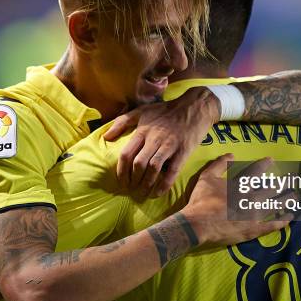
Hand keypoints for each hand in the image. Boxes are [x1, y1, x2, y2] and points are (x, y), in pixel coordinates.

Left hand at [104, 87, 219, 197]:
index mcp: (143, 131)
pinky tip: (158, 193)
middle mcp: (154, 139)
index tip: (121, 181)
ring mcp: (169, 146)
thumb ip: (122, 122)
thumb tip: (106, 137)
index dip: (121, 170)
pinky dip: (164, 184)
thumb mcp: (142, 111)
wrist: (194, 107)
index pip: (127, 153)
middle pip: (139, 163)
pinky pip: (172, 171)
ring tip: (142, 192)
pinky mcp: (183, 151)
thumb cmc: (166, 110)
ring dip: (146, 183)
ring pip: (153, 168)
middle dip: (133, 179)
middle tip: (131, 189)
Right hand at [181, 154, 293, 245]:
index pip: (255, 171)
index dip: (264, 164)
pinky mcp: (254, 229)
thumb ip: (219, 164)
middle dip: (283, 183)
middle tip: (294, 179)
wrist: (199, 224)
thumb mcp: (206, 177)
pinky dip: (282, 220)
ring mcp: (254, 214)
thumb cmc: (201, 200)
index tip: (272, 160)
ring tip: (296, 196)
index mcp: (240, 185)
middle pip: (271, 188)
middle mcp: (251, 197)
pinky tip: (290, 217)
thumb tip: (231, 154)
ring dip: (287, 200)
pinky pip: (272, 224)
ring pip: (275, 205)